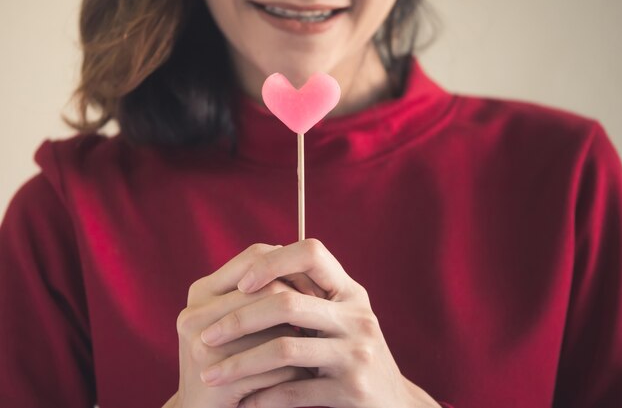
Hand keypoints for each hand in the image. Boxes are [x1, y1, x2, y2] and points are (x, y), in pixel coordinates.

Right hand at [170, 244, 313, 407]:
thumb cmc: (233, 362)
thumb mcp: (241, 322)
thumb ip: (262, 293)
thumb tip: (305, 269)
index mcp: (201, 292)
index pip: (255, 256)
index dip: (292, 269)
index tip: (315, 289)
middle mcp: (194, 315)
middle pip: (269, 291)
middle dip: (302, 307)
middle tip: (322, 320)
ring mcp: (202, 347)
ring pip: (277, 331)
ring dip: (302, 343)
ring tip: (316, 350)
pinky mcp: (216, 380)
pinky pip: (276, 368)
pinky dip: (297, 374)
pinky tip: (305, 378)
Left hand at [199, 239, 440, 407]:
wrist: (392, 403)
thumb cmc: (350, 354)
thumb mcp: (339, 318)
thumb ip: (306, 295)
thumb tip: (247, 270)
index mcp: (350, 293)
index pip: (311, 254)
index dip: (273, 262)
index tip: (240, 284)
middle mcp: (357, 317)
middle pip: (287, 303)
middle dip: (239, 320)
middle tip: (204, 336)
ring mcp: (358, 354)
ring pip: (285, 349)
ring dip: (239, 363)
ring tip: (210, 374)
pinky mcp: (352, 390)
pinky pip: (294, 390)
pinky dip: (262, 397)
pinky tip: (242, 403)